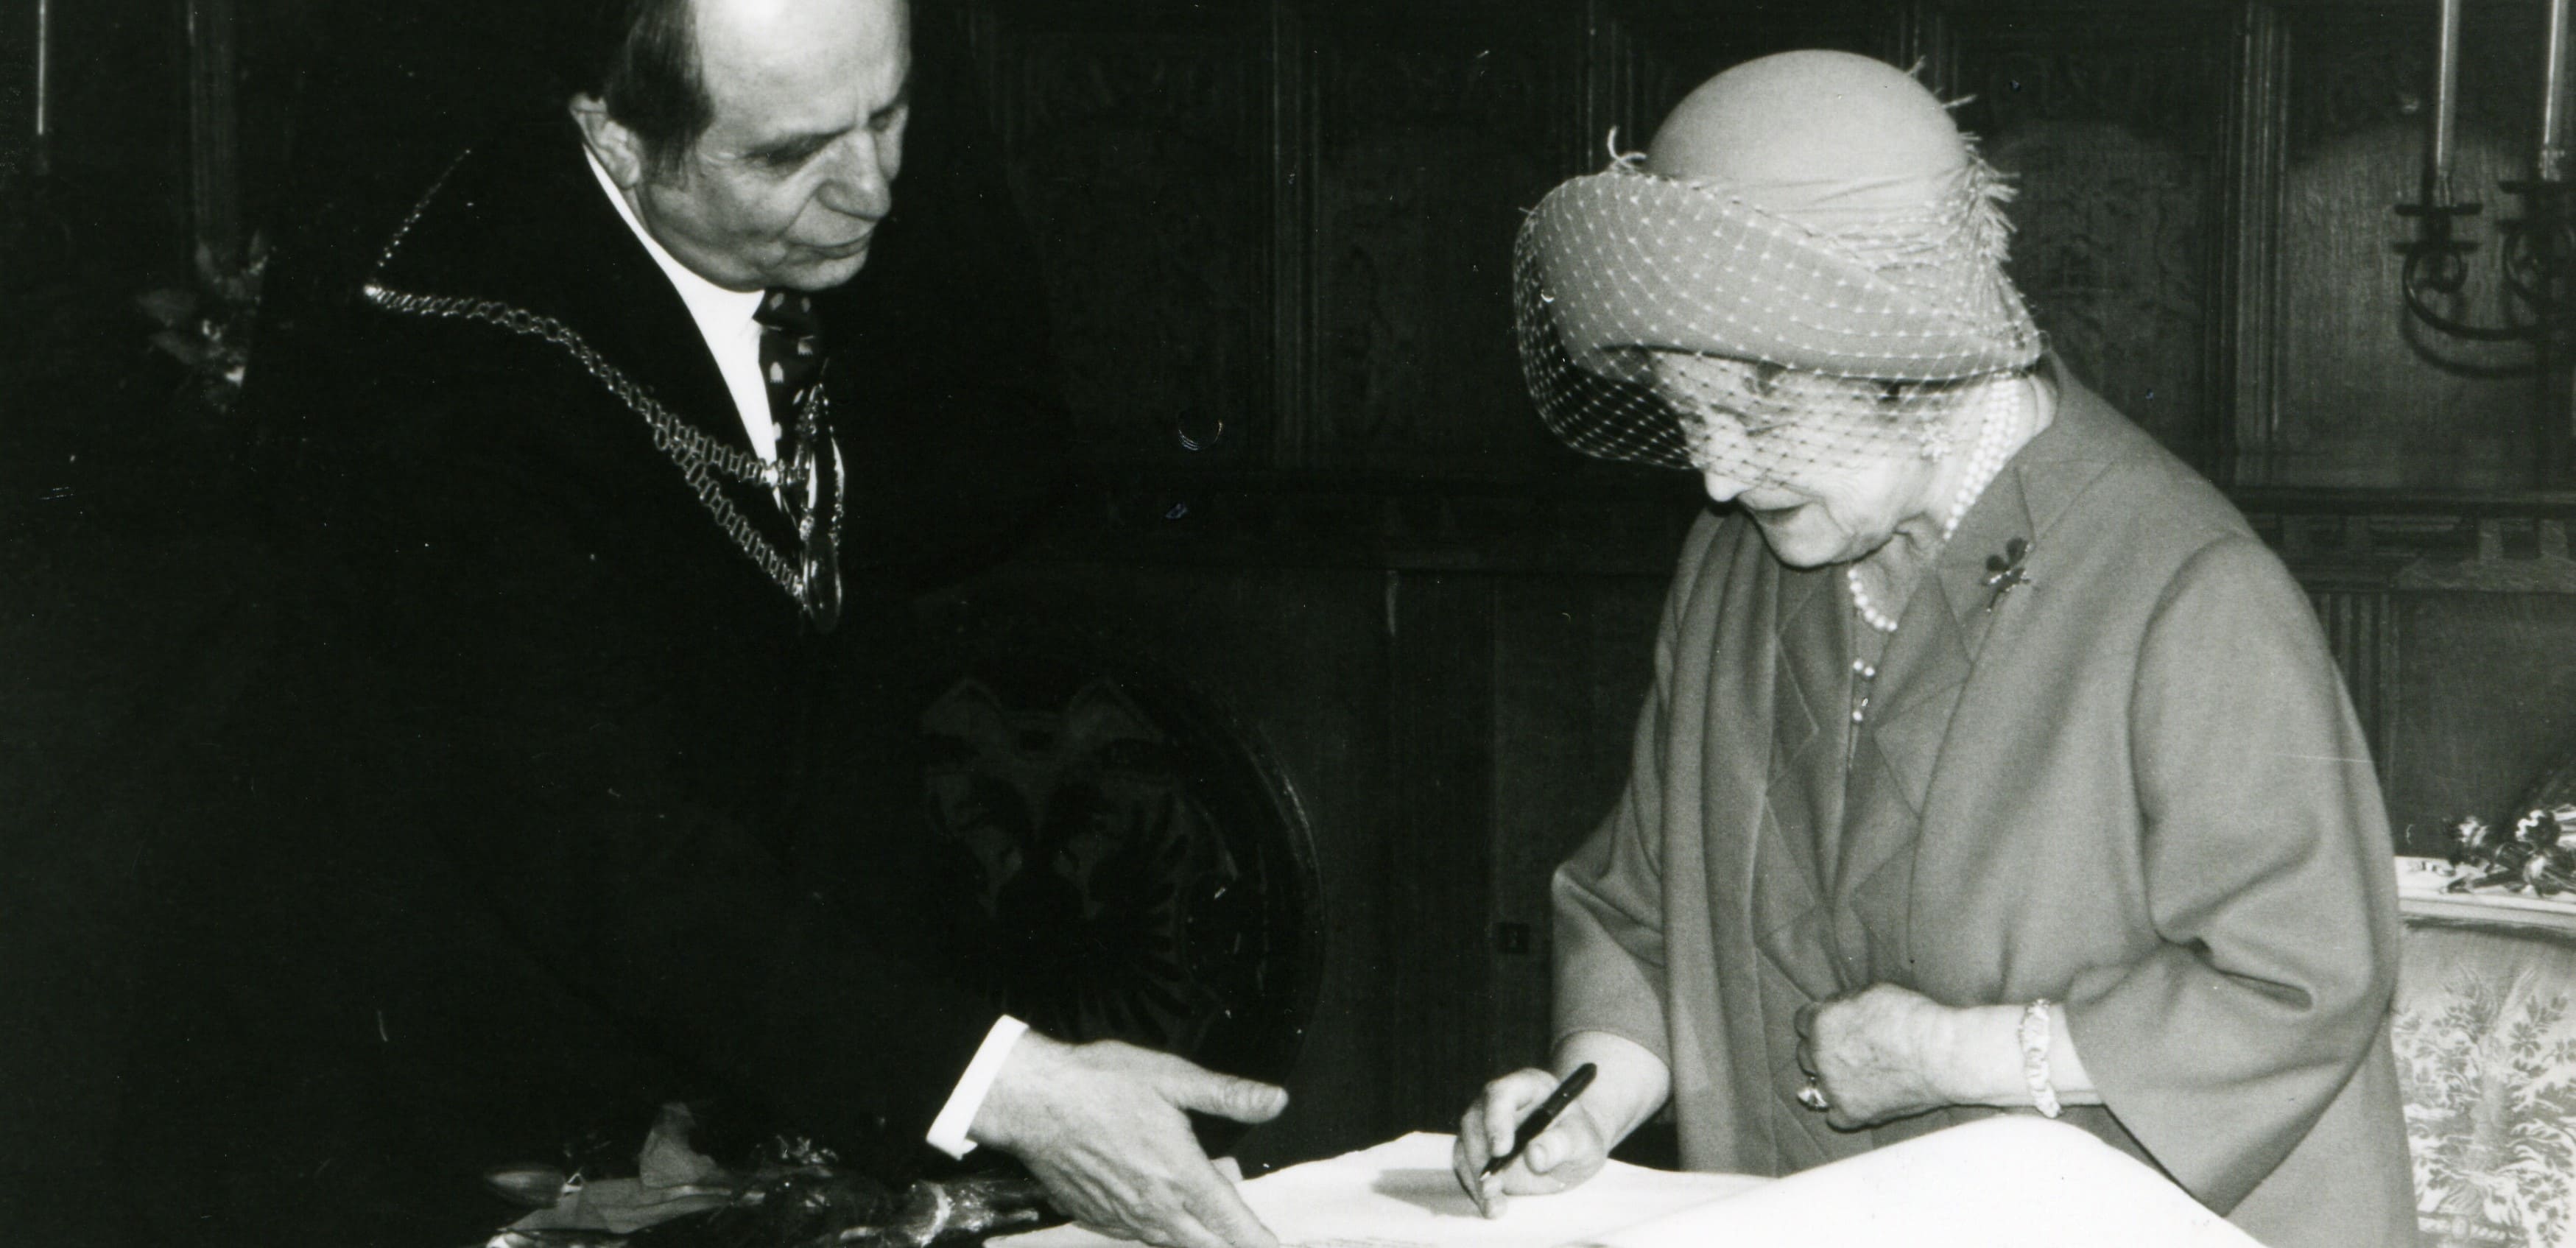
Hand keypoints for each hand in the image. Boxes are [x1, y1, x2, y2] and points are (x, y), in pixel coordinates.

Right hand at [970, 1035, 1286, 1247]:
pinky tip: (1161, 1209)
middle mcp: (1155, 1206)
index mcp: (1180, 1174)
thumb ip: (1227, 1095)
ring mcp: (1123, 1218)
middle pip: (1206, 1244)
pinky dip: (1160, 1230)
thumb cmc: (1099, 1084)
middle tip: (1246, 1232)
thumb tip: (1274, 1101)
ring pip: (1172, 1244)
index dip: (1259, 1239)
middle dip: (1230, 1242)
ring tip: (1204, 1214)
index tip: (1275, 1246)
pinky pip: (1139, 1236)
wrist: (1032, 1101)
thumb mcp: (1172, 1077)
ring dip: (1195, 1235)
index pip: (1233, 1223)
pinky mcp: (1097, 1218)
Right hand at [1451, 1068, 1611, 1218]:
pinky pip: (1468, 1168)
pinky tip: (1493, 1207)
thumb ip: (1562, 1144)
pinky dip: (1476, 1189)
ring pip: (1466, 1145)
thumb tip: (1535, 1155)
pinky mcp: (1478, 1150)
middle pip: (1475, 1120)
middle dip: (1480, 1156)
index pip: (1502, 1093)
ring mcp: (1484, 1125)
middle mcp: (1498, 1102)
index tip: (1502, 1150)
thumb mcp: (1583, 1141)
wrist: (1572, 1151)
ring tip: (1494, 1206)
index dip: (1496, 1119)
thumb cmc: (1579, 1138)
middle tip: (1492, 1187)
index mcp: (1526, 1086)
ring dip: (1475, 1178)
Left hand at [1794, 983, 1959, 1129]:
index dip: (1820, 1023)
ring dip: (1830, 1080)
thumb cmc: (1912, 1019)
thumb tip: (1837, 1010)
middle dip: (1823, 1051)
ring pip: (1816, 1086)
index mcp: (1821, 1022)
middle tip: (1848, 1052)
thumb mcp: (1872, 992)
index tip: (1836, 1026)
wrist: (1940, 1054)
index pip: (1803, 1022)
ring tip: (1854, 1077)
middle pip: (1806, 1054)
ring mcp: (1833, 1087)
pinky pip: (1834, 1116)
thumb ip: (1845, 1003)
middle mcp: (1819, 1055)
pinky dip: (1844, 1109)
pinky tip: (1859, 1101)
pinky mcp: (1851, 1112)